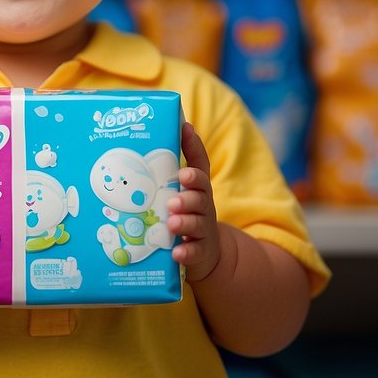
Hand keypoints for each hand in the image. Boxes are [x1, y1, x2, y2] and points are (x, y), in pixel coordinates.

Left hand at [166, 121, 221, 282]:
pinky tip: (176, 253)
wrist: (206, 252)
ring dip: (185, 222)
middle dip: (188, 197)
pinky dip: (186, 252)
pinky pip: (195, 252)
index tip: (183, 169)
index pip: (200, 171)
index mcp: (197, 189)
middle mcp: (203, 207)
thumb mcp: (183, 187)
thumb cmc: (187, 211)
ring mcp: (202, 230)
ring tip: (171, 222)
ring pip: (198, 224)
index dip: (194, 163)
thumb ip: (178, 160)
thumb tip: (177, 124)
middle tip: (173, 200)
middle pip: (200, 198)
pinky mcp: (200, 252)